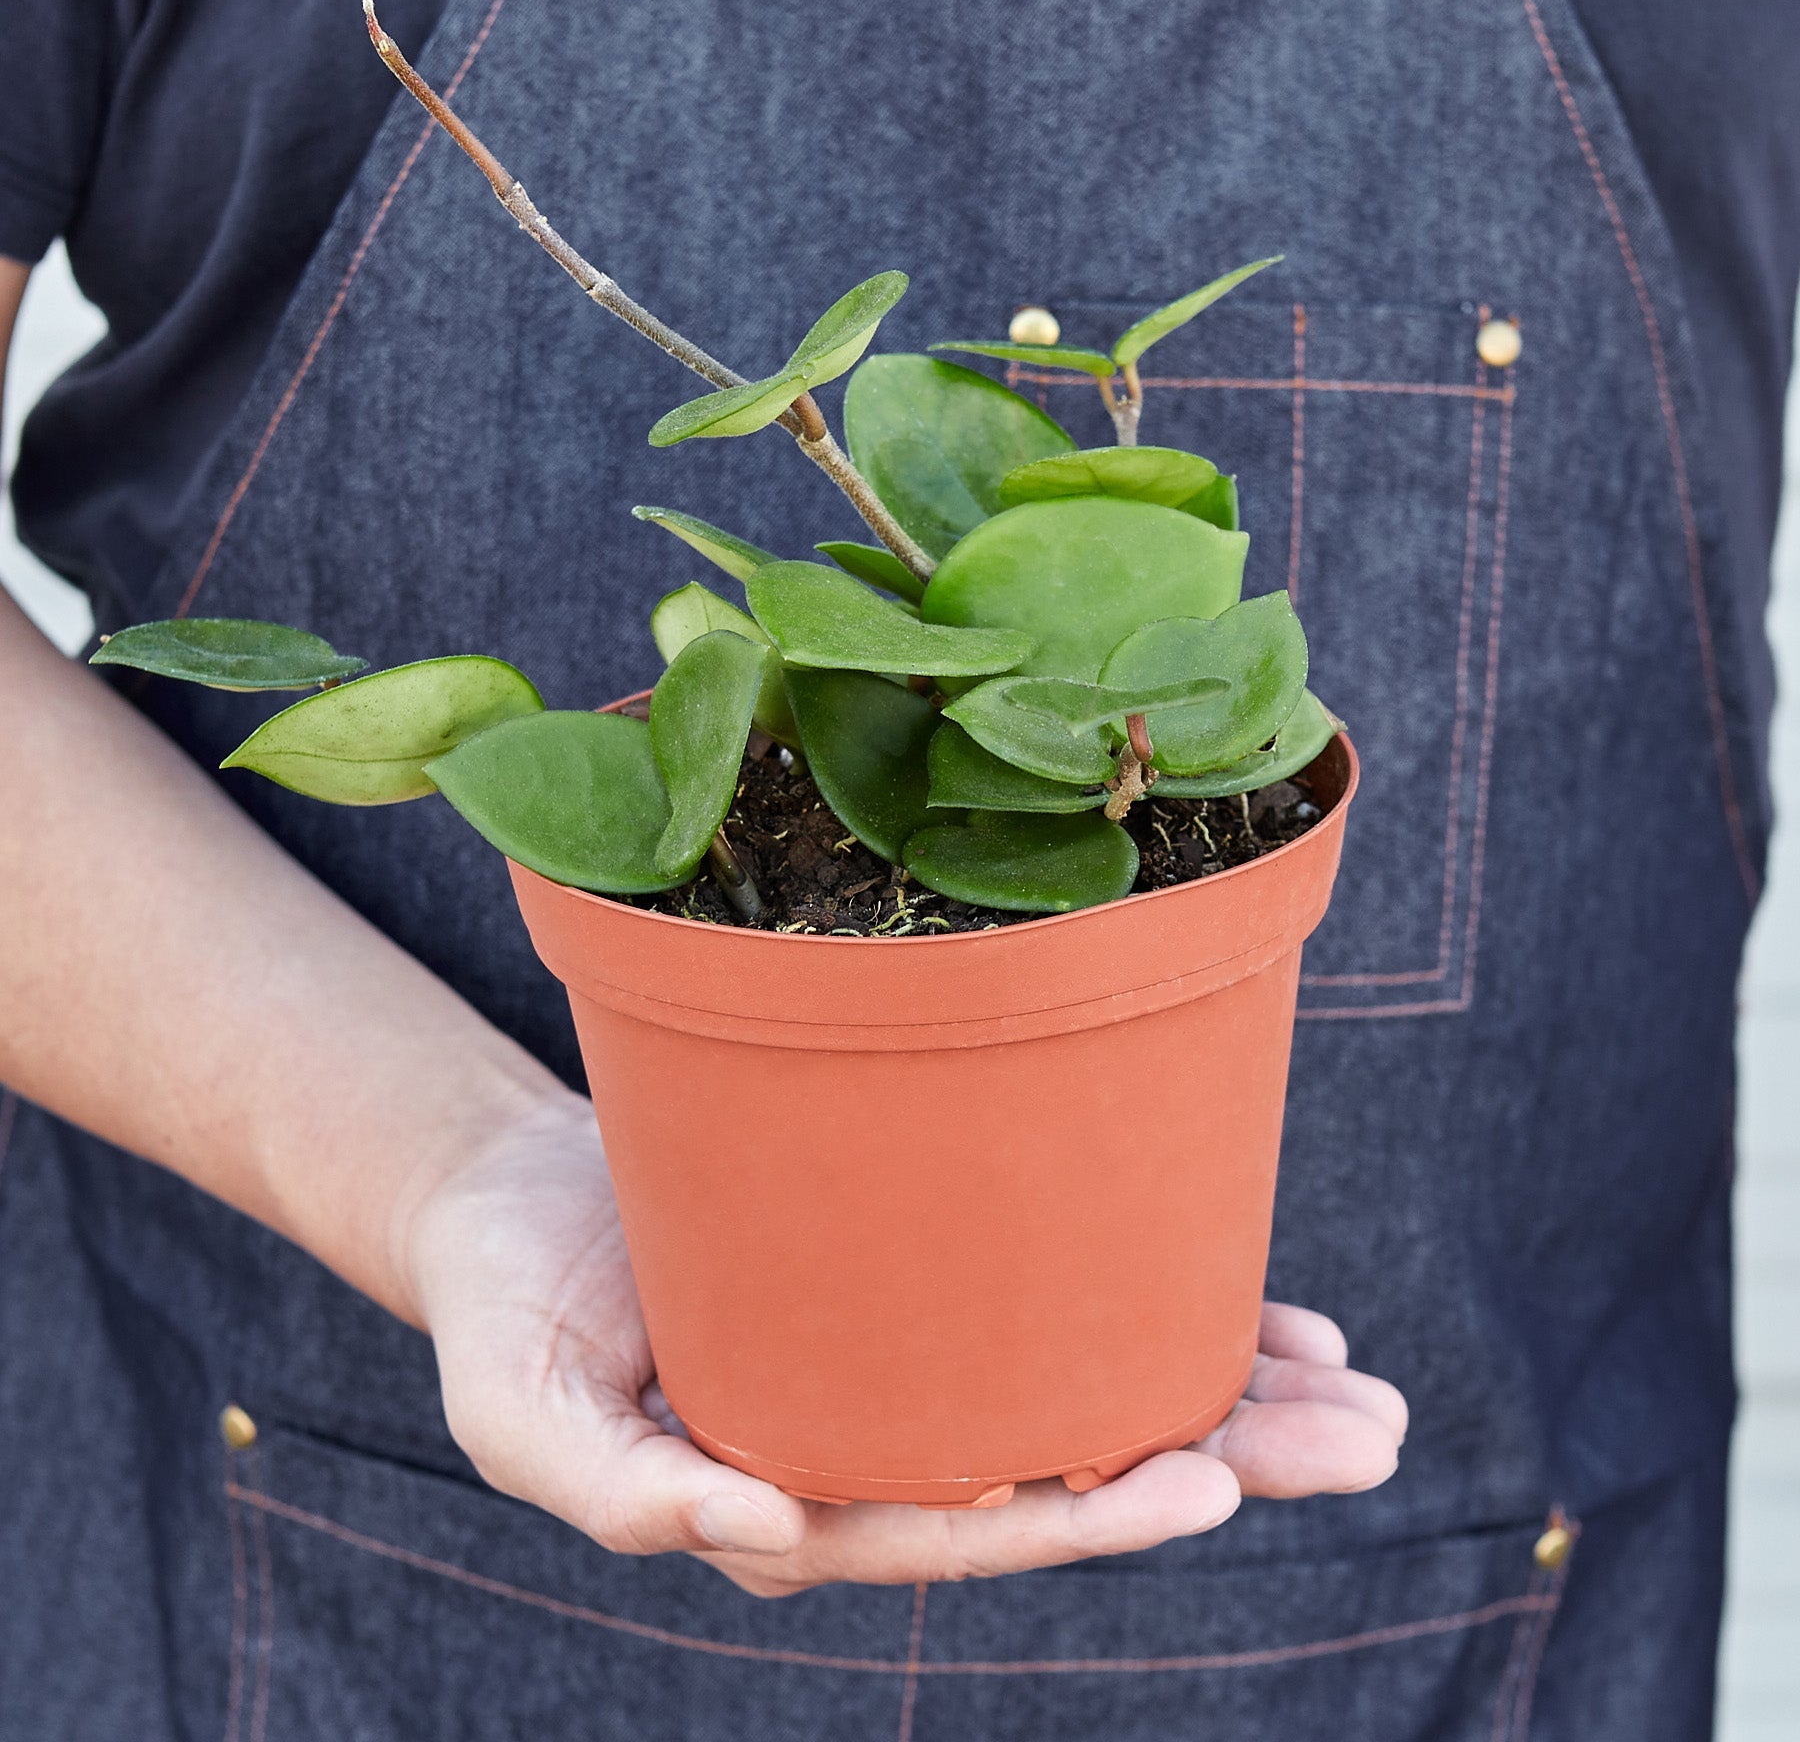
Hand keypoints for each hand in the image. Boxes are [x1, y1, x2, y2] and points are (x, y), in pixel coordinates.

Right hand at [405, 1096, 1407, 1598]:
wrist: (518, 1199)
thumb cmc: (510, 1308)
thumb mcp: (520, 1413)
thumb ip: (623, 1494)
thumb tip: (761, 1535)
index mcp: (792, 1503)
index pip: (958, 1526)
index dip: (1079, 1510)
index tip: (1206, 1483)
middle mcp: (873, 1453)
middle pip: (1060, 1473)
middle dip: (1217, 1463)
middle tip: (1364, 1440)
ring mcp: (903, 1374)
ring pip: (1080, 1397)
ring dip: (1228, 1400)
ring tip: (1361, 1393)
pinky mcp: (917, 1294)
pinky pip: (1048, 1316)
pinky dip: (1156, 1316)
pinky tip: (1264, 1319)